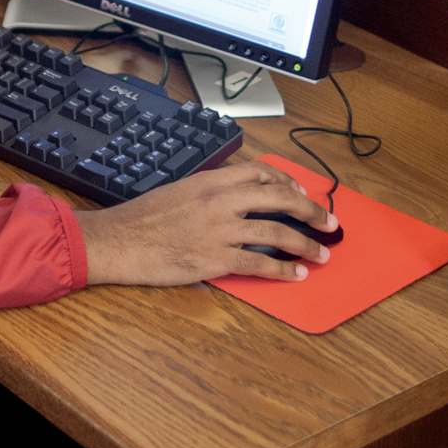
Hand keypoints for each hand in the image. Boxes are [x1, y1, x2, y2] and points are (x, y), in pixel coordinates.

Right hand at [75, 161, 334, 284]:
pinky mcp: (216, 259)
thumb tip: (238, 198)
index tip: (301, 192)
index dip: (288, 182)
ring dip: (306, 243)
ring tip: (322, 252)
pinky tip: (297, 274)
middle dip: (310, 210)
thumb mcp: (180, 190)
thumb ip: (211, 191)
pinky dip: (284, 270)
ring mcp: (221, 231)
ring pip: (278, 233)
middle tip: (328, 221)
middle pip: (280, 199)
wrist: (119, 240)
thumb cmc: (143, 218)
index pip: (262, 173)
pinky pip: (260, 264)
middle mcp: (221, 201)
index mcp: (212, 181)